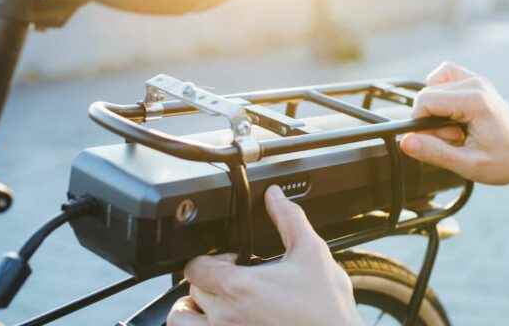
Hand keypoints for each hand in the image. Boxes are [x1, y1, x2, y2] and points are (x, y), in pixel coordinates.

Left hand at [167, 186, 362, 325]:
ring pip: (182, 319)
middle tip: (237, 281)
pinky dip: (202, 325)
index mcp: (239, 287)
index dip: (213, 258)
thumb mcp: (311, 253)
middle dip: (211, 281)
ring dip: (193, 309)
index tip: (235, 261)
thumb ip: (288, 219)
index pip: (195, 266)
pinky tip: (225, 320)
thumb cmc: (326, 308)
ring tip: (218, 304)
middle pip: (192, 290)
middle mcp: (225, 316)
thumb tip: (275, 196)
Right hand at [401, 62, 508, 187]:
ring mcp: (477, 80)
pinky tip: (452, 115)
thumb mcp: (468, 165)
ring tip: (456, 127)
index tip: (444, 141)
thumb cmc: (504, 161)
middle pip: (428, 93)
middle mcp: (476, 84)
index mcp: (475, 101)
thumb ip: (434, 152)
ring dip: (436, 107)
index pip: (425, 100)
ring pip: (433, 83)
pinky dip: (441, 95)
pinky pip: (444, 78)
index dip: (421, 125)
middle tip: (456, 139)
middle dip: (431, 119)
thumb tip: (405, 141)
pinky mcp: (475, 82)